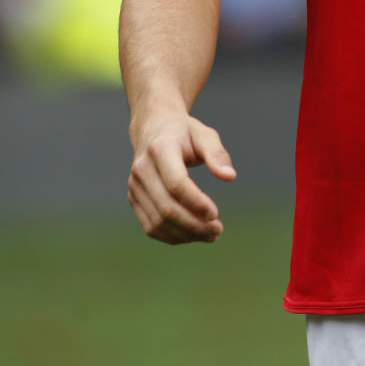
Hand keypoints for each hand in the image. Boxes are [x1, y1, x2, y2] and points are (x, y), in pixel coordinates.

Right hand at [128, 113, 235, 244]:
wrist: (154, 129)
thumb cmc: (185, 133)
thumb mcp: (204, 135)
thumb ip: (217, 154)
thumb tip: (230, 176)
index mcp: (160, 149)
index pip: (176, 184)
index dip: (196, 202)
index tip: (215, 214)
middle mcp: (142, 169)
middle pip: (166, 207)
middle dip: (194, 224)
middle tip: (217, 230)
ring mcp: (135, 186)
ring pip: (158, 222)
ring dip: (185, 234)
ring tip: (210, 234)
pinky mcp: (134, 199)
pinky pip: (151, 226)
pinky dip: (173, 236)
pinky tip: (193, 234)